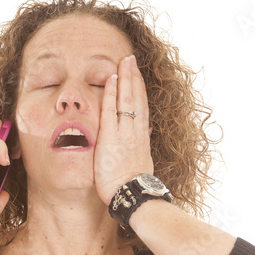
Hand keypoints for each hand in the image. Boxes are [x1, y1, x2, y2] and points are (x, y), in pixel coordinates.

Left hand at [94, 54, 153, 206]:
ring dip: (125, 78)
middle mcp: (135, 132)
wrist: (132, 195)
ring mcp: (124, 133)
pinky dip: (110, 93)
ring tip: (124, 61)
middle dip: (134, 77)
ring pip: (127, 99)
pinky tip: (110, 79)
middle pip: (136, 98)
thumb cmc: (134, 186)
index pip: (141, 108)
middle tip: (131, 59)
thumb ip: (141, 149)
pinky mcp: (111, 137)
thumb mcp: (142, 164)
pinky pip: (110, 110)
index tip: (137, 76)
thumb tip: (144, 138)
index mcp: (141, 138)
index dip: (139, 90)